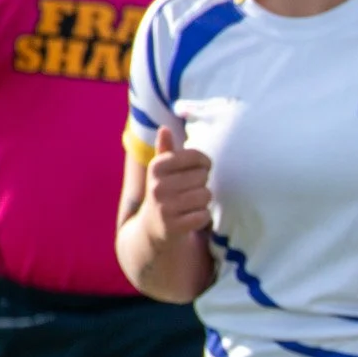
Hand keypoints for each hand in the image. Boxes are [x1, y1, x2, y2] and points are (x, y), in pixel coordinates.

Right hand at [144, 127, 214, 242]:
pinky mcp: (173, 226)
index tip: (201, 168)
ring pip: (206, 196)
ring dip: (203, 201)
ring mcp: (164, 207)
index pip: (196, 156)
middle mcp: (157, 185)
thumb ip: (166, 150)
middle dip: (202, 184)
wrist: (152, 228)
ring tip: (189, 204)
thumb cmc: (164, 192)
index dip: (204, 163)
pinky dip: (203, 217)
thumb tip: (164, 128)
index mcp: (156, 167)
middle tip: (189, 191)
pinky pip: (204, 216)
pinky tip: (190, 217)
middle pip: (203, 177)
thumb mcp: (161, 171)